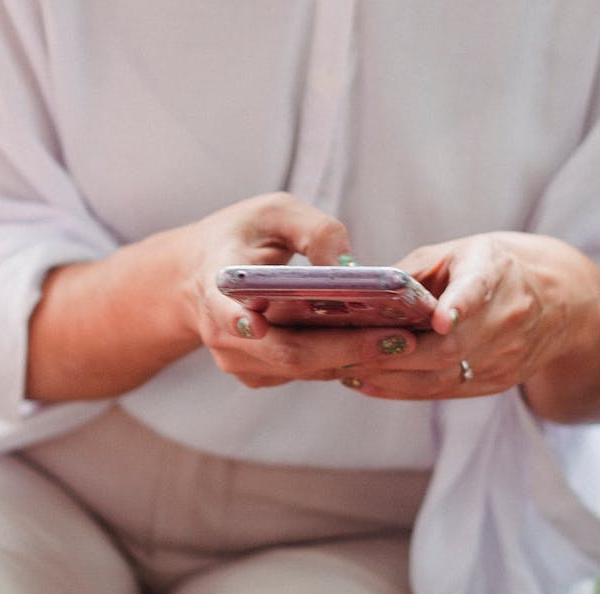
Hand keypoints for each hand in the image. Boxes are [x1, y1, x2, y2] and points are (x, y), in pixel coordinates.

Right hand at [185, 192, 434, 389]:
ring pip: (302, 369)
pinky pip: (305, 373)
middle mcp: (224, 334)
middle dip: (345, 348)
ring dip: (352, 358)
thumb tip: (351, 268)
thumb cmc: (240, 236)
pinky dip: (341, 360)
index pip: (227, 312)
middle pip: (287, 352)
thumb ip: (313, 229)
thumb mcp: (273, 212)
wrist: (197, 276)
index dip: (242, 322)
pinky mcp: (258, 375)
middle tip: (399, 338)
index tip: (257, 325)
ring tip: (402, 340)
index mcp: (217, 286)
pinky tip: (377, 345)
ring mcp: (240, 362)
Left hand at [332, 231, 599, 403]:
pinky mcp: (496, 383)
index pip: (478, 291)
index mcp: (496, 273)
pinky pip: (443, 392)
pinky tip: (369, 383)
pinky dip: (401, 390)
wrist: (559, 302)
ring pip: (440, 377)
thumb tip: (357, 292)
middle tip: (346, 355)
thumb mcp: (457, 253)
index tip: (440, 320)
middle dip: (392, 355)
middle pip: (446, 349)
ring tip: (347, 371)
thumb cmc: (490, 269)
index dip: (459, 307)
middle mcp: (506, 318)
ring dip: (390, 378)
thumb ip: (410, 273)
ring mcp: (504, 356)